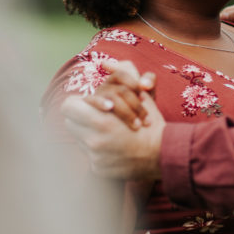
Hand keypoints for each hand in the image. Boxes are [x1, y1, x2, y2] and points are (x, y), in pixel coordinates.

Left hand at [61, 62, 165, 179]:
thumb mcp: (141, 96)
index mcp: (101, 120)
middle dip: (82, 118)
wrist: (164, 156)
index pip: (69, 107)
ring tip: (108, 133)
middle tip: (97, 117)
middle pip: (70, 123)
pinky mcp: (98, 170)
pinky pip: (89, 156)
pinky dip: (98, 152)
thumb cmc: (151, 124)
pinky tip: (114, 149)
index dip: (78, 103)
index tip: (89, 105)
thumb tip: (105, 63)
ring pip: (79, 139)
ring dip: (88, 134)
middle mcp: (94, 141)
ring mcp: (95, 157)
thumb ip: (122, 76)